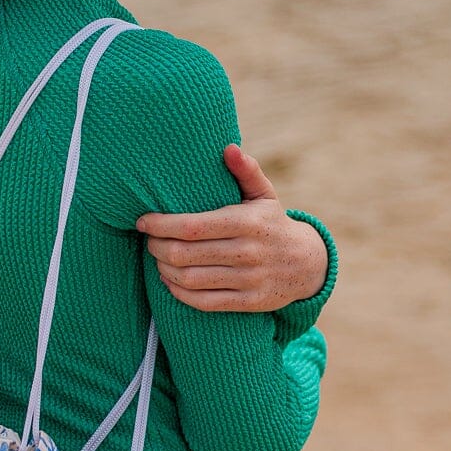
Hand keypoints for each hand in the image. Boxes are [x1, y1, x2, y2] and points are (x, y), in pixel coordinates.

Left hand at [136, 145, 327, 311]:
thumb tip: (228, 148)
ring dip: (164, 269)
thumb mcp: (264, 195)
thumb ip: (246, 171)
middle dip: (157, 247)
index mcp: (247, 223)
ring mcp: (248, 280)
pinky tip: (170, 280)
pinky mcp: (248, 303)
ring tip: (157, 258)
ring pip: (190, 280)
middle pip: (185, 254)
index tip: (143, 221)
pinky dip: (179, 292)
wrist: (307, 265)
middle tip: (148, 240)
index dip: (160, 225)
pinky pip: (203, 302)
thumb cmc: (272, 224)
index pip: (192, 226)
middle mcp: (248, 252)